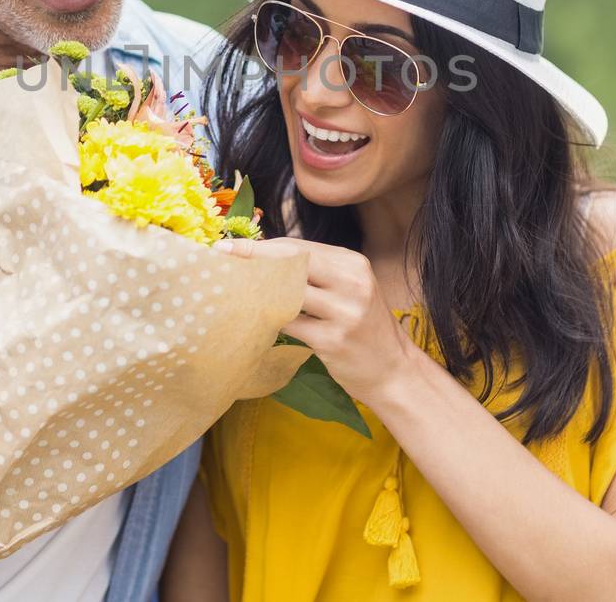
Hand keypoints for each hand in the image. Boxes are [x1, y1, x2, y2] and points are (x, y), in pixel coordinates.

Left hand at [217, 236, 417, 405]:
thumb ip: (316, 274)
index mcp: (353, 263)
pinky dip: (268, 320)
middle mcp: (352, 282)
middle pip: (291, 262)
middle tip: (221, 257)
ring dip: (256, 290)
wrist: (393, 371)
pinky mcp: (333, 340)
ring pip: (287, 291)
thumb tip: (264, 259)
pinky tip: (251, 319)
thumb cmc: (364, 329)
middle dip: (253, 258)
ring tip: (230, 288)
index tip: (230, 245)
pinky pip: (289, 324)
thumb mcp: (350, 291)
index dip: (262, 246)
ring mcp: (344, 311)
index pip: (299, 247)